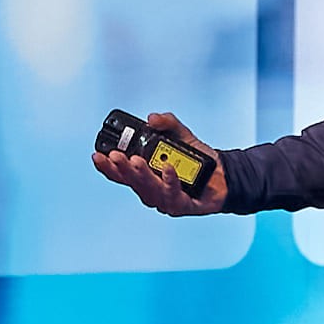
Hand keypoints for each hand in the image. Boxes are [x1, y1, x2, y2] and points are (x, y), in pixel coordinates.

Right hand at [94, 111, 233, 218]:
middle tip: (115, 156)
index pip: (121, 174)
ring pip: (149, 190)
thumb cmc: (199, 160)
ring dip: (141, 175)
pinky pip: (173, 195)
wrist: (225, 174)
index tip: (97, 155)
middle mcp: (152, 190)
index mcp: (146, 176)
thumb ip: (167, 124)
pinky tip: (167, 168)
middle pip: (131, 182)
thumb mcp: (182, 135)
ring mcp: (165, 200)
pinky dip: (169, 181)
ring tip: (137, 160)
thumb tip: (152, 118)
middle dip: (121, 169)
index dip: (108, 166)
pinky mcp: (182, 206)